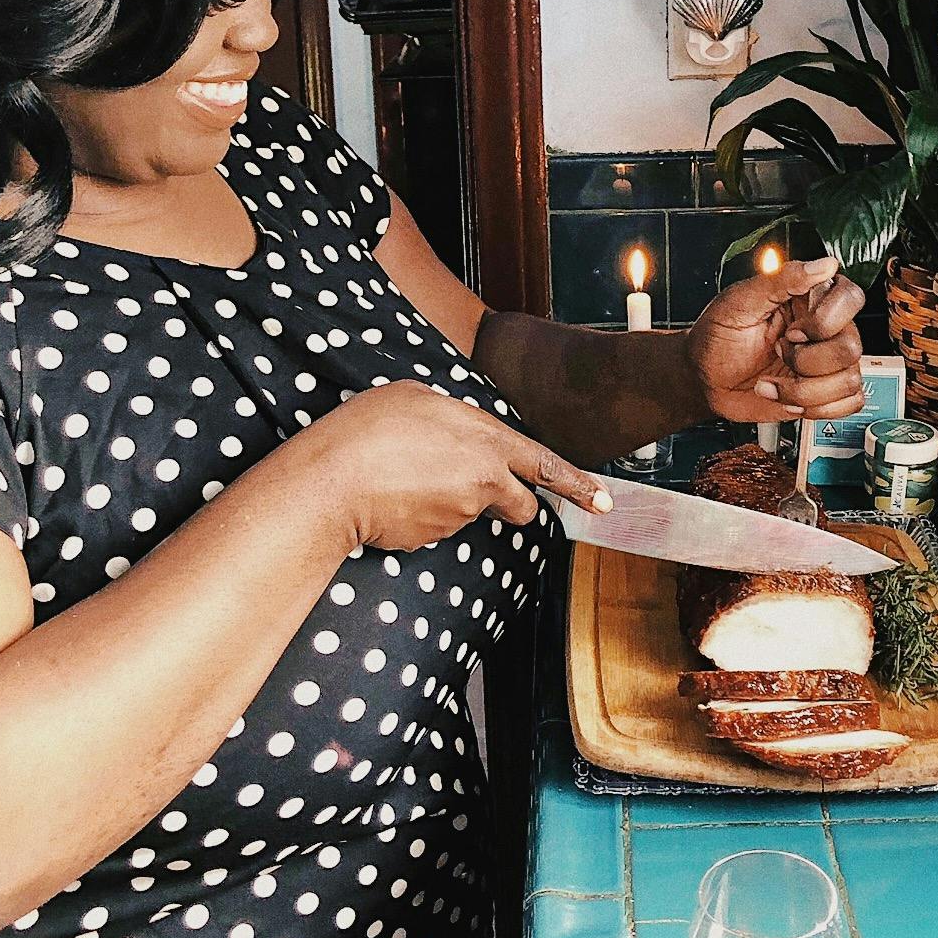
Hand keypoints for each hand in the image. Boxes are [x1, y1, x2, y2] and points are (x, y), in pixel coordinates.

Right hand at [297, 380, 611, 550]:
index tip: (603, 502)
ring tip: (403, 477)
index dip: (576, 484)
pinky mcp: (436, 539)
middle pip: (519, 504)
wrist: (334, 479)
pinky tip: (393, 498)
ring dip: (447, 501)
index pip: (544, 463)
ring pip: (468, 512)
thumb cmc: (368, 429)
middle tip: (474, 490)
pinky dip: (422, 517)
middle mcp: (484, 478)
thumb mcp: (417, 398)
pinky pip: (436, 527)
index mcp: (486, 437)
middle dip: (513, 505)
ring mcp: (461, 513)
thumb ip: (453, 419)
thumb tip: (455, 434)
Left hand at [685, 255, 866, 424]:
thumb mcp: (740, 301)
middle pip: (851, 347)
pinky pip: (849, 403)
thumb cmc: (717, 336)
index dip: (824, 321)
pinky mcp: (825, 392)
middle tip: (778, 353)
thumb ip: (781, 280)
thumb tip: (824, 265)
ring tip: (774, 381)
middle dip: (806, 361)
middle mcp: (824, 330)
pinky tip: (787, 397)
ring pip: (849, 380)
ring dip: (803, 390)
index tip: (791, 330)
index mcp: (808, 299)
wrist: (704, 379)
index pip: (850, 298)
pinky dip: (815, 407)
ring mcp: (827, 363)